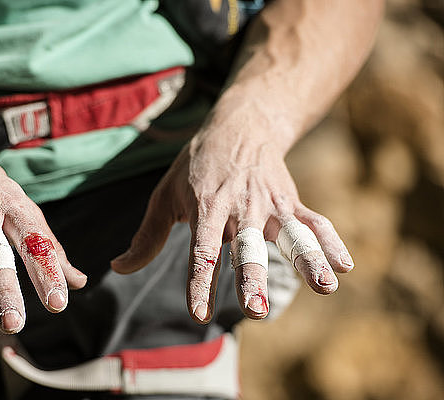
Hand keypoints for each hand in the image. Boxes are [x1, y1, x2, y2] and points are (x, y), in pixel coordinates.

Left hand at [111, 119, 353, 322]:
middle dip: (253, 279)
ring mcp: (270, 203)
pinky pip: (314, 222)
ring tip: (326, 286)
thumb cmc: (197, 167)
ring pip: (291, 234)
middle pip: (248, 247)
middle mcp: (241, 207)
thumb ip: (147, 237)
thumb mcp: (165, 195)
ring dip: (308, 259)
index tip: (198, 313)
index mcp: (206, 207)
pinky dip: (330, 242)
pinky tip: (344, 267)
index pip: (202, 251)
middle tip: (256, 311)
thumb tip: (118, 268)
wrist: (240, 125)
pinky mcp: (291, 201)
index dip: (200, 282)